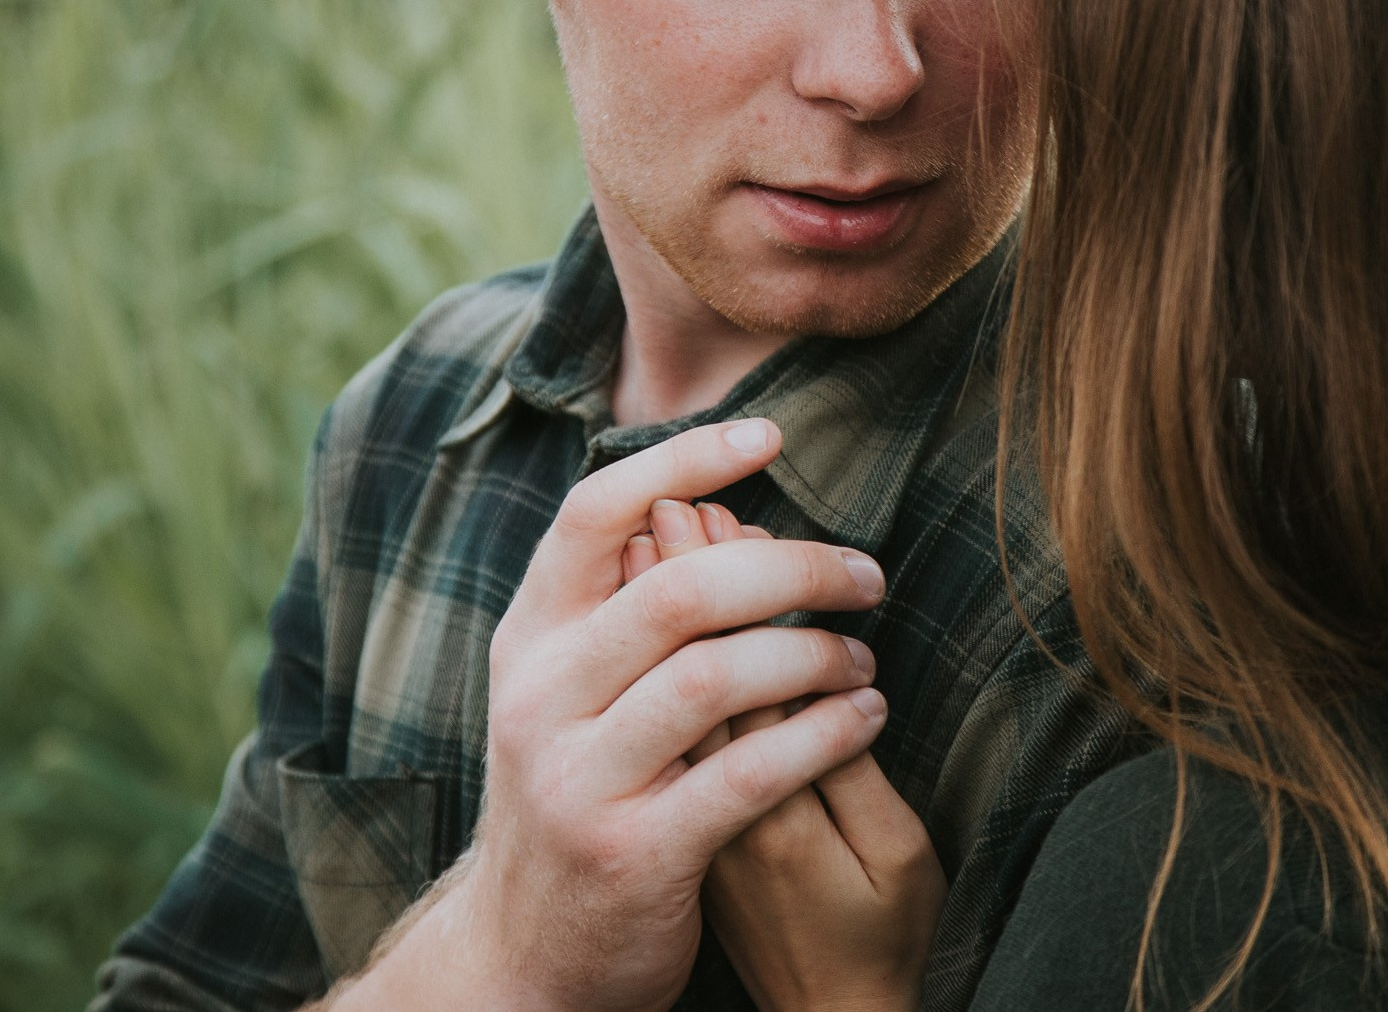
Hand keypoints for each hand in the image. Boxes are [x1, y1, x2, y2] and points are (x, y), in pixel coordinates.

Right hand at [360, 419, 894, 1011]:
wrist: (521, 951)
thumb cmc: (578, 791)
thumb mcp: (568, 690)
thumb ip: (621, 605)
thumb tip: (712, 504)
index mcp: (528, 638)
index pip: (593, 514)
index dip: (682, 461)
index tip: (770, 436)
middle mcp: (539, 698)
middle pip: (676, 590)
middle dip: (791, 569)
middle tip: (865, 573)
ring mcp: (579, 779)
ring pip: (715, 677)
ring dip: (813, 654)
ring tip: (865, 656)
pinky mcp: (632, 853)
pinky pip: (747, 774)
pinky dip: (822, 735)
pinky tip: (866, 718)